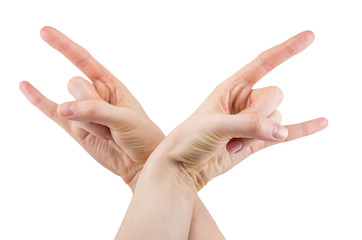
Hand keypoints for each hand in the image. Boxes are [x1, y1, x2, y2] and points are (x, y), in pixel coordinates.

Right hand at [19, 27, 163, 188]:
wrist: (141, 162)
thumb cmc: (142, 136)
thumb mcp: (125, 119)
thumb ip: (95, 111)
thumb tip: (63, 108)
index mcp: (112, 85)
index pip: (85, 61)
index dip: (65, 46)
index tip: (44, 32)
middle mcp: (96, 95)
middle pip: (75, 85)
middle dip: (89, 104)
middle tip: (110, 123)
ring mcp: (83, 112)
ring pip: (68, 106)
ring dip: (86, 122)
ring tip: (107, 134)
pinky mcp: (75, 129)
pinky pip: (51, 112)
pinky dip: (38, 100)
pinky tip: (25, 86)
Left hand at [154, 30, 327, 189]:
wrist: (183, 166)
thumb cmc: (190, 139)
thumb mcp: (215, 126)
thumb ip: (249, 125)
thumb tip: (280, 131)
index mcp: (231, 87)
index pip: (263, 63)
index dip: (286, 50)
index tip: (309, 37)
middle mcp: (244, 101)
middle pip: (274, 95)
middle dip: (260, 115)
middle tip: (234, 130)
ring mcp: (253, 121)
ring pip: (276, 119)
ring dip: (258, 135)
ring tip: (232, 144)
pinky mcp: (257, 141)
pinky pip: (285, 133)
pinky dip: (303, 128)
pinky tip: (322, 122)